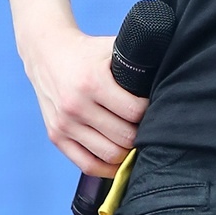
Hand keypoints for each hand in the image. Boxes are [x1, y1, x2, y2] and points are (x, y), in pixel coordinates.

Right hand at [22, 24, 148, 175]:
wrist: (46, 53)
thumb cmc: (87, 51)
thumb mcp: (112, 47)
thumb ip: (137, 60)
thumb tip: (169, 68)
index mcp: (93, 82)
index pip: (134, 112)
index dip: (150, 112)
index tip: (155, 107)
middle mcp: (76, 106)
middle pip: (123, 138)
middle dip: (141, 134)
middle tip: (149, 127)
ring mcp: (64, 124)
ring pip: (108, 155)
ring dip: (127, 152)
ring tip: (136, 142)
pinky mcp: (56, 136)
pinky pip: (87, 164)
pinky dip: (107, 167)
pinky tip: (119, 159)